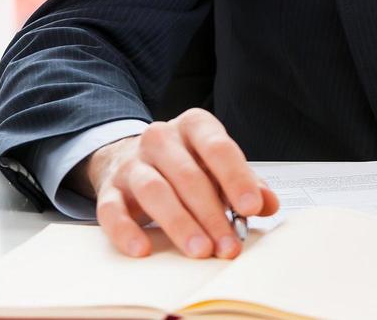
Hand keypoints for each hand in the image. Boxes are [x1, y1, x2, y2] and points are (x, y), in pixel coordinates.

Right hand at [82, 108, 279, 259]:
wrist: (130, 158)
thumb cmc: (185, 164)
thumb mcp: (217, 166)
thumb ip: (244, 183)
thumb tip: (268, 203)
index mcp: (194, 126)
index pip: (218, 148)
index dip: (236, 178)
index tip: (251, 207)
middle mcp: (160, 138)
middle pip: (188, 175)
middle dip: (212, 214)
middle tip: (228, 245)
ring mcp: (131, 163)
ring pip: (154, 191)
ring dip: (179, 224)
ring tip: (199, 250)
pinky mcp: (109, 190)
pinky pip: (112, 211)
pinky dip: (126, 232)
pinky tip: (142, 249)